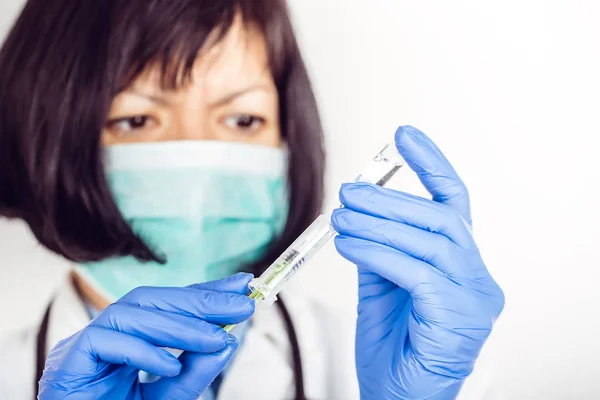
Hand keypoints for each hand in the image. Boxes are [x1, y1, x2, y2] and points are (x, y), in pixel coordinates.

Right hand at [38, 273, 254, 399]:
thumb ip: (192, 374)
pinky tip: (171, 365)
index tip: (242, 285)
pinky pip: (105, 341)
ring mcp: (83, 345)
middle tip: (241, 305)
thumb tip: (228, 342)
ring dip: (180, 325)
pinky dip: (142, 351)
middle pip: (151, 299)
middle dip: (199, 301)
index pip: (168, 305)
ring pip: (132, 314)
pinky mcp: (69, 361)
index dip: (204, 292)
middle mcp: (106, 334)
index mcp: (127, 338)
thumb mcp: (166, 398)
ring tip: (217, 337)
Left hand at [332, 126, 504, 398]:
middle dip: (391, 199)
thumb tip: (358, 213)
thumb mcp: (382, 288)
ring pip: (430, 240)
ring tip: (341, 216)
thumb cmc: (393, 348)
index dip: (431, 164)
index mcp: (462, 266)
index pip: (454, 203)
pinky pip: (417, 272)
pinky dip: (378, 252)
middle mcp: (479, 278)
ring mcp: (475, 299)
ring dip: (380, 223)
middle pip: (441, 218)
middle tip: (348, 192)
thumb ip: (379, 250)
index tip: (403, 135)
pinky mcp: (459, 318)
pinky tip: (348, 245)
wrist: (396, 399)